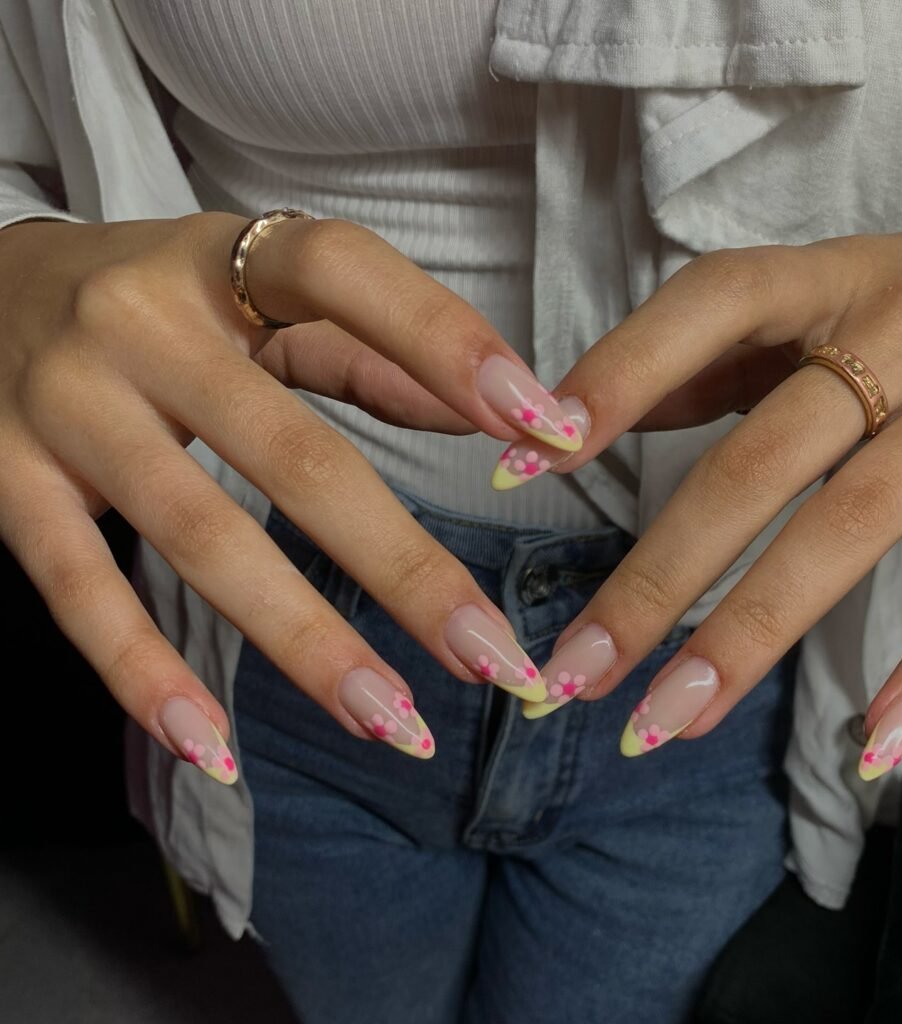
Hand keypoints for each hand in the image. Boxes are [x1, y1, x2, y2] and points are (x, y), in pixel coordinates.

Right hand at [0, 214, 581, 775]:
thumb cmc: (158, 303)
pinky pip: (78, 592)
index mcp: (223, 261)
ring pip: (199, 538)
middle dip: (406, 568)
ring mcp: (65, 406)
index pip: (348, 279)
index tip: (546, 428)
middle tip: (497, 658)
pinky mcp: (5, 482)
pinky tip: (215, 754)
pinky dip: (144, 679)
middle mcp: (139, 323)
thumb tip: (490, 419)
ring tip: (395, 723)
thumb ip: (371, 346)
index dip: (448, 345)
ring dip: (306, 644)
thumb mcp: (258, 295)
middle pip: (295, 455)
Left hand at [509, 218, 901, 775]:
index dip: (613, 381)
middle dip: (656, 577)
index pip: (705, 311)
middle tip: (574, 673)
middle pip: (756, 461)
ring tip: (667, 721)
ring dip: (749, 634)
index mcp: (829, 279)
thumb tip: (587, 415)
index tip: (521, 467)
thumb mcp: (824, 295)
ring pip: (848, 523)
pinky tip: (876, 746)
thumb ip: (712, 354)